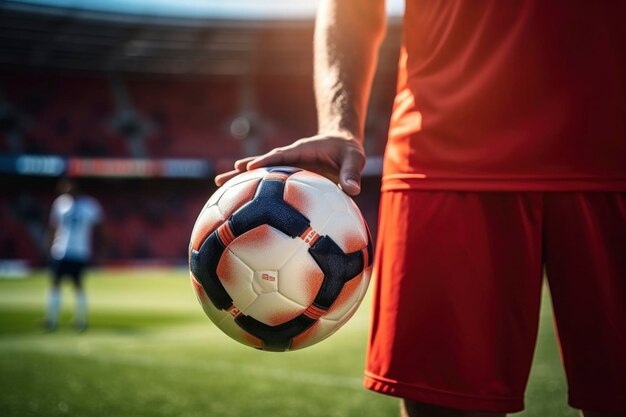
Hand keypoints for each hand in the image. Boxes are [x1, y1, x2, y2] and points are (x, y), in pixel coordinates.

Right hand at [214, 133, 365, 195]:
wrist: (342, 144)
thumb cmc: (348, 150)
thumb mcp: (354, 158)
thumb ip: (352, 173)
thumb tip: (353, 190)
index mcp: (302, 150)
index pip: (280, 156)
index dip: (264, 161)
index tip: (247, 168)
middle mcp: (289, 158)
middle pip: (262, 164)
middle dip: (242, 172)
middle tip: (220, 180)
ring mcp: (286, 167)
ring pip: (260, 173)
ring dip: (241, 181)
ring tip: (218, 188)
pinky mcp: (287, 177)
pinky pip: (269, 183)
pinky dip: (254, 190)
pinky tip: (240, 203)